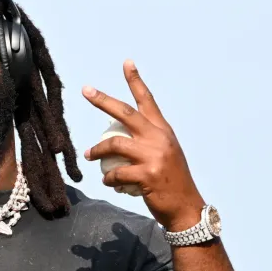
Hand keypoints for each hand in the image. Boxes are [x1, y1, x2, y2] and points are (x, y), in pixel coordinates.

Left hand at [82, 60, 204, 231]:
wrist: (186, 207)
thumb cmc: (170, 181)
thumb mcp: (165, 154)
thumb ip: (146, 141)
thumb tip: (119, 136)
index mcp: (163, 131)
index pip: (147, 100)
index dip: (136, 80)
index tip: (127, 63)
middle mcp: (159, 138)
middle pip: (126, 113)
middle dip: (103, 100)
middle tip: (85, 90)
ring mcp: (154, 156)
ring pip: (114, 145)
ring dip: (97, 151)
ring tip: (90, 156)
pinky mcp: (147, 175)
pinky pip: (116, 173)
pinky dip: (108, 179)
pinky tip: (108, 182)